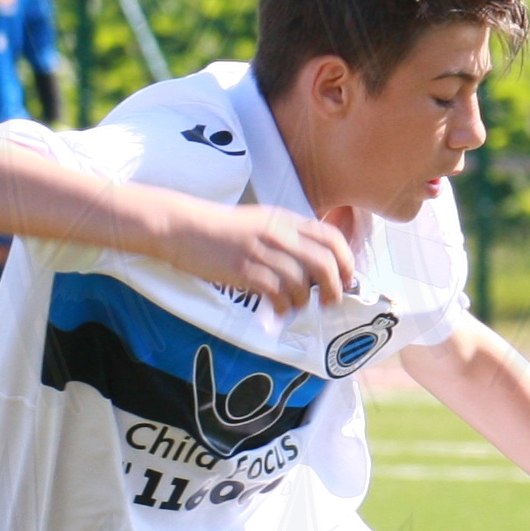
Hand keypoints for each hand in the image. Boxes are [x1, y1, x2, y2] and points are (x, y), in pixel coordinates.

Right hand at [157, 198, 357, 313]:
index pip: (331, 237)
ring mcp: (261, 251)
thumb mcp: (262, 221)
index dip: (346, 260)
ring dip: (304, 301)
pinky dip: (282, 307)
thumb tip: (317, 264)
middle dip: (334, 288)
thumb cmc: (223, 229)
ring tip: (295, 306)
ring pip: (301, 282)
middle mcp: (278, 233)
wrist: (183, 227)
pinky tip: (277, 310)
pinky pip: (277, 294)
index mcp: (286, 219)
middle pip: (324, 263)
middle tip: (329, 302)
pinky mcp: (244, 269)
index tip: (346, 279)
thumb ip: (290, 236)